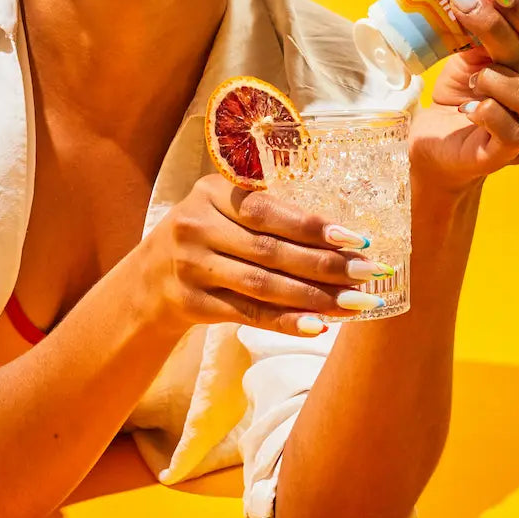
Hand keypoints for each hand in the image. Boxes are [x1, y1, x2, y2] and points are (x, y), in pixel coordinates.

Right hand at [145, 173, 390, 337]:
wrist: (150, 277)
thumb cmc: (208, 234)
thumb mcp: (223, 208)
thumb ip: (268, 212)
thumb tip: (342, 237)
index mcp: (210, 192)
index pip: (267, 210)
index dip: (312, 226)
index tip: (356, 239)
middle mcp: (195, 225)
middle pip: (269, 250)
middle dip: (325, 265)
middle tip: (368, 274)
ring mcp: (190, 265)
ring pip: (262, 285)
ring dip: (314, 297)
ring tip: (356, 304)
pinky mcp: (191, 302)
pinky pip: (247, 314)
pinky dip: (285, 321)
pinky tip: (318, 325)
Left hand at [411, 0, 518, 195]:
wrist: (438, 148)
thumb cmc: (467, 99)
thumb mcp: (480, 59)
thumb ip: (492, 32)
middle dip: (499, 26)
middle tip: (464, 0)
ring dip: (495, 77)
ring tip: (473, 77)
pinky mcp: (511, 156)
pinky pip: (507, 127)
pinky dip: (485, 109)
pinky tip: (468, 105)